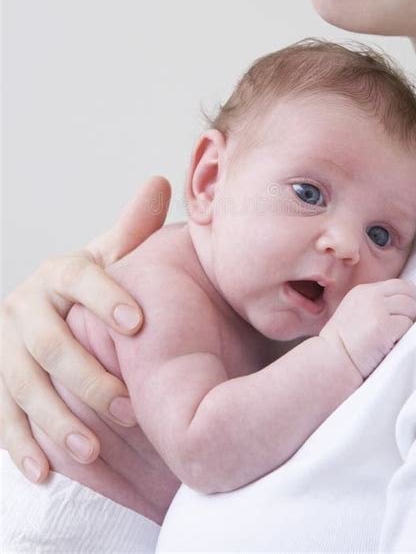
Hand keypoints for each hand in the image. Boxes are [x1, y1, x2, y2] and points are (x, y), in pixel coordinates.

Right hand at [0, 176, 170, 482]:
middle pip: (48, 341)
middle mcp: (26, 306)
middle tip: (129, 408)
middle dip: (86, 376)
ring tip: (89, 451)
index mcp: (59, 272)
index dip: (104, 297)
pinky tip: (44, 473)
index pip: (77, 277)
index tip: (137, 324)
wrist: (42, 308)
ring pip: (22, 384)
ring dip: (53, 419)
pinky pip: (0, 415)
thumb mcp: (106, 257)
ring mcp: (6, 346)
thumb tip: (161, 179)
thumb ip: (131, 230)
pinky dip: (19, 446)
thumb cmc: (88, 286)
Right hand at [319, 279, 415, 378]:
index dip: (405, 300)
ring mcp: (377, 308)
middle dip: (408, 310)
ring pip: (411, 307)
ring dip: (406, 324)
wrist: (333, 359)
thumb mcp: (356, 312)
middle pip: (409, 292)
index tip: (396, 316)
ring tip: (389, 336)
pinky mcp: (383, 324)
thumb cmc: (346, 343)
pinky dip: (402, 336)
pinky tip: (387, 343)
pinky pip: (408, 324)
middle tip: (395, 328)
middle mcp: (371, 295)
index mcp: (364, 290)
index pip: (400, 285)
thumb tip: (408, 303)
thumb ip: (377, 303)